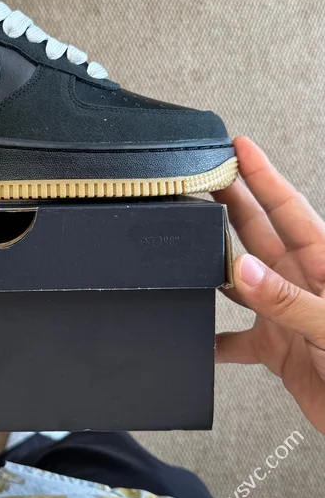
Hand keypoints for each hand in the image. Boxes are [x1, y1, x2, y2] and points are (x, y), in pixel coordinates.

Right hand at [213, 137, 324, 432]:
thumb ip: (287, 299)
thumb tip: (242, 270)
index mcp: (322, 265)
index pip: (287, 209)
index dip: (262, 176)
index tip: (239, 149)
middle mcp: (300, 283)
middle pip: (256, 234)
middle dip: (228, 204)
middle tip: (201, 180)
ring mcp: (285, 314)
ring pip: (238, 280)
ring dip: (213, 266)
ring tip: (187, 248)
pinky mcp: (275, 348)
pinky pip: (233, 338)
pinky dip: (212, 338)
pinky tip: (196, 336)